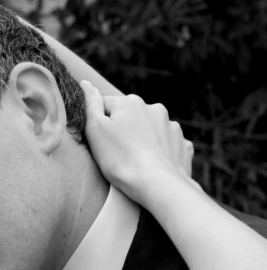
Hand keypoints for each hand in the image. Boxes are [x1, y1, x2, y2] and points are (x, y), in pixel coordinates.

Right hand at [82, 81, 195, 199]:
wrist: (157, 184)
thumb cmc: (121, 159)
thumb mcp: (95, 130)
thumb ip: (90, 105)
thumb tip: (86, 84)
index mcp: (131, 102)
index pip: (106, 106)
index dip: (99, 124)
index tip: (100, 142)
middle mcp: (154, 109)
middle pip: (131, 118)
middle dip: (124, 131)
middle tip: (117, 155)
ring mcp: (172, 127)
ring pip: (151, 130)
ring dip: (143, 141)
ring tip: (136, 163)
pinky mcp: (183, 144)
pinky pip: (168, 145)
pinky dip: (160, 153)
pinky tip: (154, 166)